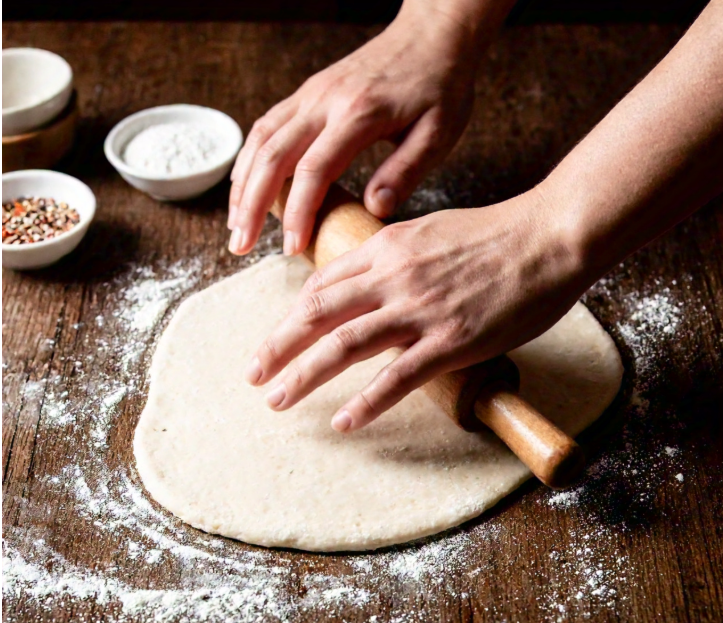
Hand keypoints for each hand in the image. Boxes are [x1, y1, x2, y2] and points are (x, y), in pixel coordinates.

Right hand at [227, 5, 481, 256]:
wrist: (431, 34)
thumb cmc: (440, 86)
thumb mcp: (438, 133)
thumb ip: (406, 172)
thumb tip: (374, 210)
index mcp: (358, 114)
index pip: (314, 170)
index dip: (299, 213)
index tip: (292, 248)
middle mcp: (325, 101)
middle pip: (272, 156)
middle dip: (251, 207)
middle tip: (240, 246)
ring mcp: (311, 93)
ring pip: (260, 139)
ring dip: (242, 184)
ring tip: (236, 223)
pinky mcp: (308, 92)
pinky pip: (267, 125)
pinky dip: (250, 157)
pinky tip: (245, 182)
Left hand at [245, 189, 586, 431]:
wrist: (548, 237)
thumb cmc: (494, 234)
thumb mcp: (430, 232)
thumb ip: (393, 256)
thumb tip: (368, 280)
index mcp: (386, 247)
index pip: (323, 284)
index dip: (295, 315)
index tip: (284, 337)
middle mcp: (392, 277)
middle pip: (317, 314)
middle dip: (277, 346)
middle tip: (253, 374)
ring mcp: (420, 311)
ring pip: (343, 347)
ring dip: (303, 376)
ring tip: (277, 400)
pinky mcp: (451, 342)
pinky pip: (396, 378)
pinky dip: (366, 403)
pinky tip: (344, 422)